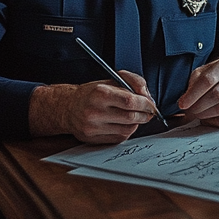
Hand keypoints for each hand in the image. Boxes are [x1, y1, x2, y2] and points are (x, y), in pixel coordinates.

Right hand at [29, 72, 156, 143]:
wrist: (67, 107)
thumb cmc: (92, 93)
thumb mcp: (111, 79)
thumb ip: (133, 82)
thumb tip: (147, 96)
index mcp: (100, 93)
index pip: (130, 101)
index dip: (146, 104)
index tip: (151, 104)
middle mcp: (94, 111)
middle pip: (131, 117)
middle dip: (145, 114)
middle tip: (148, 112)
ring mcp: (92, 127)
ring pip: (127, 129)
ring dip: (136, 123)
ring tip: (135, 116)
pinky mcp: (92, 139)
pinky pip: (119, 138)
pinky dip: (126, 131)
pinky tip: (123, 123)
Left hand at [177, 58, 218, 127]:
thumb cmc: (218, 79)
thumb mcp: (204, 73)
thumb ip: (193, 83)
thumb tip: (183, 101)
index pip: (208, 80)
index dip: (193, 94)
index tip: (183, 104)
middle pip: (215, 95)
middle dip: (198, 106)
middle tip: (189, 111)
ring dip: (205, 114)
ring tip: (197, 113)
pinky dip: (213, 120)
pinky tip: (208, 116)